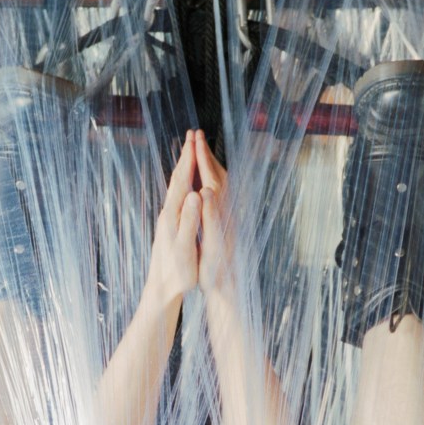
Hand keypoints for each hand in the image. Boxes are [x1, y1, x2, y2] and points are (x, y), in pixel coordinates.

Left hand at [143, 130, 201, 310]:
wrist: (160, 290)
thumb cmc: (176, 273)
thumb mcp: (186, 247)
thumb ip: (190, 220)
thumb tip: (197, 195)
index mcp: (173, 215)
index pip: (182, 181)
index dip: (189, 159)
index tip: (195, 139)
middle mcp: (167, 214)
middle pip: (177, 179)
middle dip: (185, 157)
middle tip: (191, 137)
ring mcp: (167, 220)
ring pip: (175, 188)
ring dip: (183, 169)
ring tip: (188, 155)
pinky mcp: (168, 227)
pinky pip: (177, 198)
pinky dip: (182, 185)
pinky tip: (184, 188)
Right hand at [195, 132, 235, 301]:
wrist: (230, 288)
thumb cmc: (216, 271)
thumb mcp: (211, 244)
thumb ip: (210, 215)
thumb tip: (206, 190)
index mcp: (220, 212)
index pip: (210, 176)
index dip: (201, 156)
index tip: (193, 137)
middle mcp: (228, 210)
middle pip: (218, 174)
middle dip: (206, 154)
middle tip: (196, 136)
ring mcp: (229, 216)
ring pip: (221, 183)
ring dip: (210, 166)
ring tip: (201, 153)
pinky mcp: (228, 223)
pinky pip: (220, 194)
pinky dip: (212, 180)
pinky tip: (206, 183)